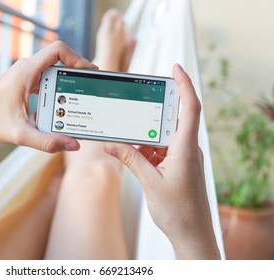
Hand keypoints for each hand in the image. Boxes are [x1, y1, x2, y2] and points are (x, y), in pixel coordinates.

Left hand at [0, 41, 96, 154]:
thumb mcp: (21, 134)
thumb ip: (48, 141)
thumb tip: (73, 144)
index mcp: (26, 71)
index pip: (58, 50)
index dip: (77, 57)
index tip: (89, 71)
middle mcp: (26, 68)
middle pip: (59, 58)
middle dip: (76, 70)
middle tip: (90, 84)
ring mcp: (24, 75)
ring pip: (52, 69)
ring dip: (67, 80)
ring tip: (80, 94)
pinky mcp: (22, 83)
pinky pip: (45, 79)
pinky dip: (56, 88)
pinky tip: (61, 105)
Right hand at [104, 64, 219, 258]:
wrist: (191, 233)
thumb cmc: (178, 211)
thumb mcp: (149, 182)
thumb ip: (130, 159)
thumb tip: (111, 143)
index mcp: (185, 149)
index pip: (189, 108)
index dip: (184, 85)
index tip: (175, 68)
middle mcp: (187, 149)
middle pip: (173, 118)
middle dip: (154, 109)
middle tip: (135, 103)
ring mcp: (182, 157)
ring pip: (162, 135)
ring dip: (145, 134)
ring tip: (126, 135)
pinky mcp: (177, 165)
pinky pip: (160, 149)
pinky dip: (145, 149)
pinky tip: (131, 153)